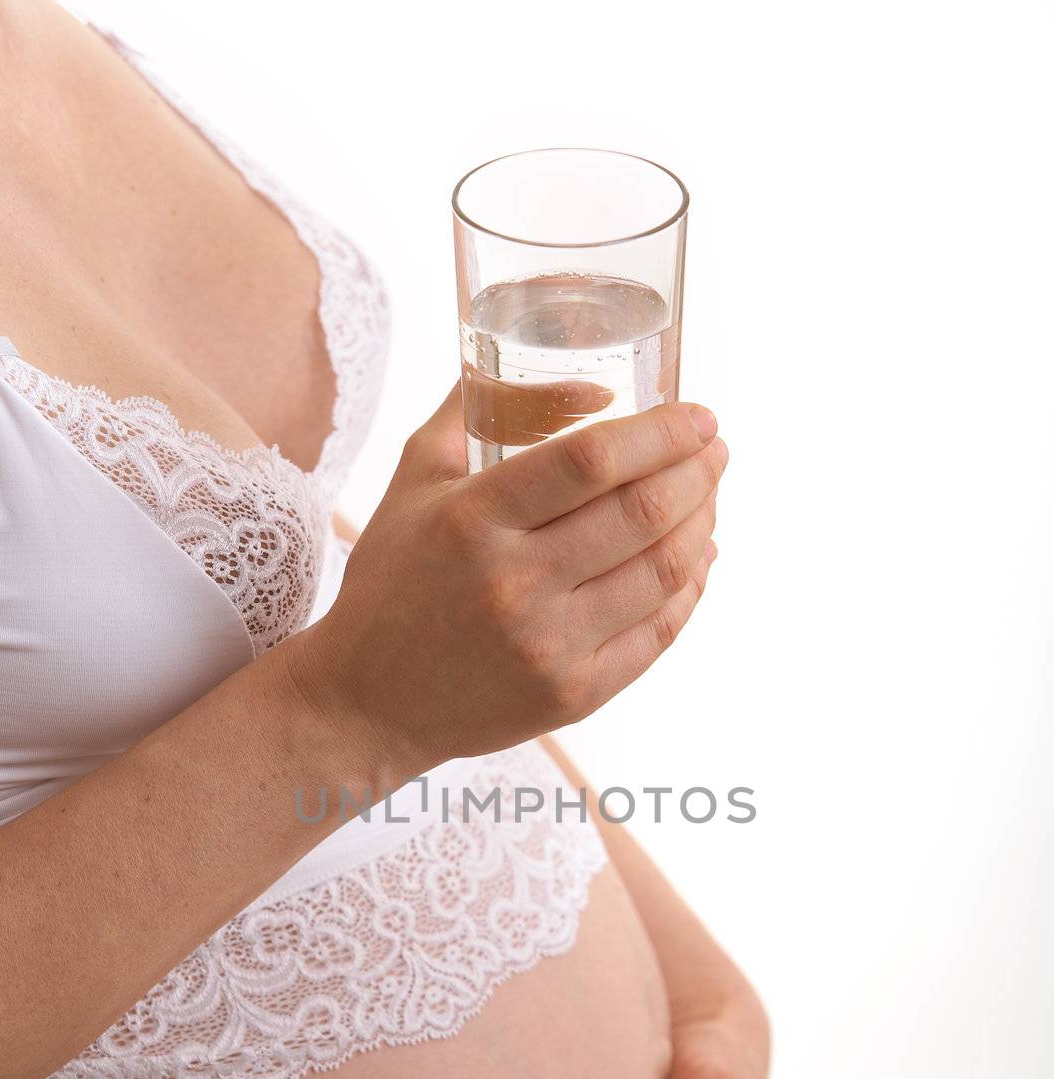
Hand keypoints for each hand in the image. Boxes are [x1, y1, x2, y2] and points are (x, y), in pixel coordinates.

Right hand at [292, 380, 726, 782]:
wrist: (365, 703)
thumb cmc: (392, 582)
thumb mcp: (414, 482)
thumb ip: (476, 410)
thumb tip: (572, 373)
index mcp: (474, 520)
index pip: (593, 461)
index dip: (662, 432)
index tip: (699, 415)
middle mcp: (515, 584)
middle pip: (643, 514)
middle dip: (698, 472)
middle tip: (715, 450)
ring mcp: (549, 646)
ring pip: (663, 572)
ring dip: (703, 524)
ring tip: (708, 497)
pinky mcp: (572, 695)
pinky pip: (658, 634)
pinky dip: (691, 589)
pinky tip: (698, 560)